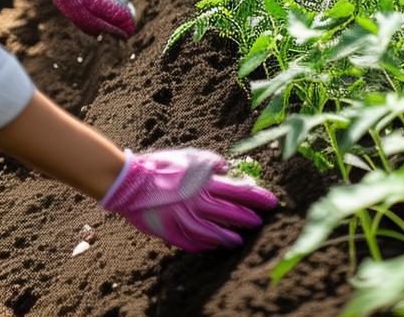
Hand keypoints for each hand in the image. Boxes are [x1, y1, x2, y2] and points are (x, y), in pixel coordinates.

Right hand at [102, 148, 276, 251]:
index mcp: (204, 180)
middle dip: (247, 217)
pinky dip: (202, 245)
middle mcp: (196, 199)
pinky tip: (212, 247)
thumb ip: (210, 163)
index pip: (239, 190)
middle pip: (229, 211)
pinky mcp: (169, 230)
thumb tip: (227, 167)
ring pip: (211, 231)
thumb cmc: (163, 165)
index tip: (272, 202)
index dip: (257, 197)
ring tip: (240, 241)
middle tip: (260, 222)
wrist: (131, 180)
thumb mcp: (190, 156)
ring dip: (227, 236)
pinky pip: (190, 242)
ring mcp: (183, 216)